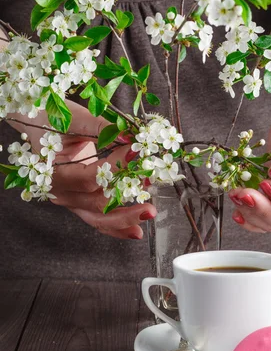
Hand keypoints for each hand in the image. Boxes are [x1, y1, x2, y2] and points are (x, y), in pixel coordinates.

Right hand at [23, 102, 155, 239]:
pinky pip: (98, 220)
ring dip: (125, 219)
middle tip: (150, 204)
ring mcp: (71, 200)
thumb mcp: (77, 119)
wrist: (39, 125)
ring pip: (98, 218)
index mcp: (54, 172)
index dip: (115, 168)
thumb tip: (131, 136)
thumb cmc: (54, 119)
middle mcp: (60, 192)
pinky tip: (136, 231)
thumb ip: (103, 129)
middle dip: (126, 204)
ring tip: (148, 214)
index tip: (136, 154)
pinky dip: (117, 227)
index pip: (90, 177)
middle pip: (95, 204)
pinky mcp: (80, 202)